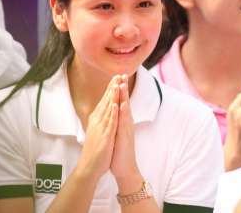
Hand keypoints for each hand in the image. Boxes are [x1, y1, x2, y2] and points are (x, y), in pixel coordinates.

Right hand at [76, 77, 118, 179]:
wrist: (89, 167)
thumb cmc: (95, 150)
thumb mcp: (97, 131)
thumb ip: (100, 120)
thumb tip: (103, 111)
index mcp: (97, 120)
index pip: (104, 101)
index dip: (110, 88)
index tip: (116, 77)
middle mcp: (98, 121)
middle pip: (106, 101)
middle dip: (112, 87)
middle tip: (117, 74)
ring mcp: (101, 128)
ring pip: (108, 109)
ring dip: (112, 96)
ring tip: (117, 84)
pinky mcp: (105, 137)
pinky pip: (110, 123)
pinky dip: (113, 113)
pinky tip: (116, 105)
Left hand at [110, 75, 142, 192]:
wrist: (125, 168)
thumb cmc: (119, 150)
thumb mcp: (116, 132)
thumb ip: (116, 121)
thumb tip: (113, 111)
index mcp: (122, 121)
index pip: (121, 101)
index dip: (119, 89)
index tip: (117, 76)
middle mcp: (126, 122)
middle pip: (125, 101)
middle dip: (123, 88)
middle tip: (122, 73)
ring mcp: (127, 128)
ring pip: (126, 109)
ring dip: (124, 97)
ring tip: (122, 84)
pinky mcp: (126, 136)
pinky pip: (124, 123)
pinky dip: (123, 113)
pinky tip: (123, 105)